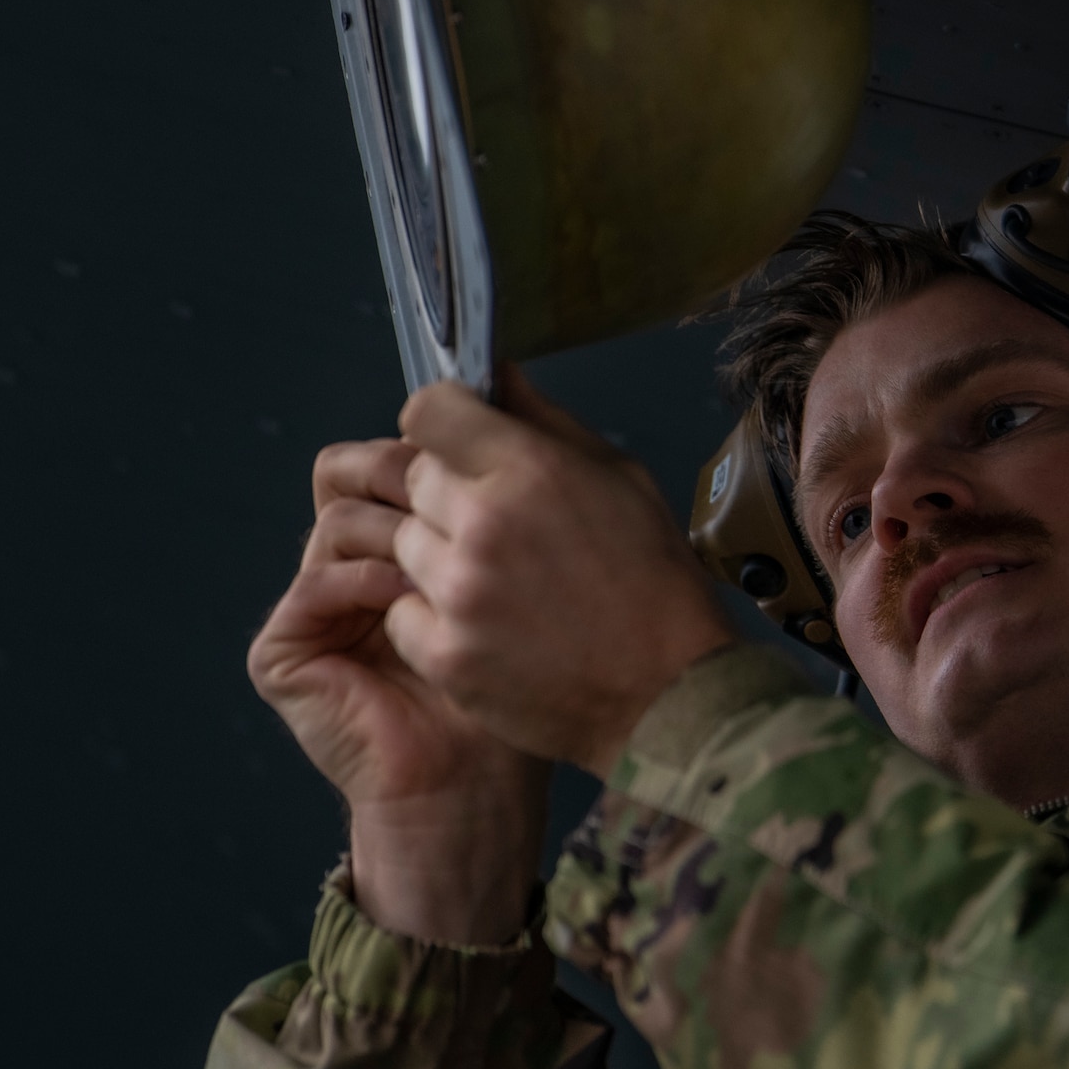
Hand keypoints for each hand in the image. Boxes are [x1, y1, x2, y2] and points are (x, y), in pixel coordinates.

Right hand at [248, 436, 547, 944]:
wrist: (480, 783)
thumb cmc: (519, 685)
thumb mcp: (524, 568)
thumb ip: (503, 486)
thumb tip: (504, 382)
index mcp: (399, 539)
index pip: (388, 455)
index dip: (429, 446)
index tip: (478, 450)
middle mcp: (349, 565)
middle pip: (351, 473)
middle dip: (408, 477)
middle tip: (454, 496)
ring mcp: (313, 608)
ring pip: (337, 520)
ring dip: (397, 531)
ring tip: (443, 561)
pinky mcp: (283, 653)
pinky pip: (315, 584)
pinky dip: (365, 581)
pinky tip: (409, 594)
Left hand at [385, 365, 736, 775]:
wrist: (668, 694)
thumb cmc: (654, 582)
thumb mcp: (621, 479)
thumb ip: (547, 422)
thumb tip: (496, 374)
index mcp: (529, 469)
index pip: (426, 411)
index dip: (442, 423)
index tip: (460, 442)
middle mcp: (482, 523)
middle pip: (409, 478)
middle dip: (443, 494)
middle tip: (493, 527)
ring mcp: (458, 592)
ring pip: (401, 545)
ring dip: (438, 556)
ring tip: (497, 583)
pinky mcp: (444, 652)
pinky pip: (401, 611)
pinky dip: (433, 617)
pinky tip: (487, 627)